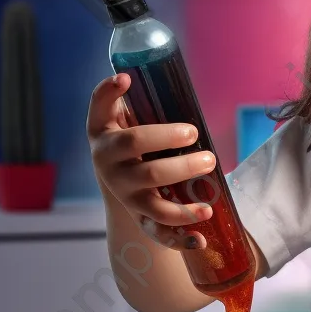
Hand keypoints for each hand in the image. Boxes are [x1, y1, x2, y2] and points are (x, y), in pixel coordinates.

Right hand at [87, 73, 212, 250]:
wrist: (120, 184)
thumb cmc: (130, 143)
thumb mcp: (123, 119)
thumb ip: (131, 100)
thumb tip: (140, 73)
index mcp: (104, 137)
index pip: (100, 112)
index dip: (109, 94)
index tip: (126, 78)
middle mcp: (111, 168)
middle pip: (142, 161)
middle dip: (173, 151)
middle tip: (203, 146)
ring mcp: (127, 196)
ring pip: (154, 203)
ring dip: (184, 200)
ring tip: (210, 192)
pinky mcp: (142, 218)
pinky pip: (160, 234)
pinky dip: (181, 239)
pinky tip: (201, 238)